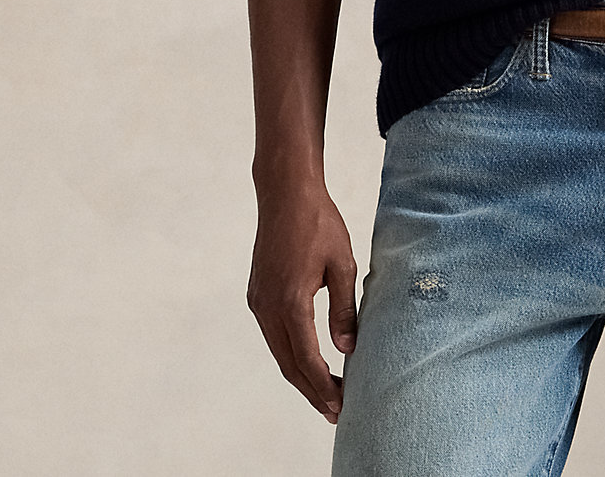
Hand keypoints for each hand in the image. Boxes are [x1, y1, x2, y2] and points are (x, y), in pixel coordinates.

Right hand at [247, 183, 358, 424]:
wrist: (286, 193)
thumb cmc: (318, 223)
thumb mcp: (342, 263)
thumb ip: (344, 308)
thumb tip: (347, 348)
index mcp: (291, 302)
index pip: (307, 358)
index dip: (323, 386)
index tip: (341, 405)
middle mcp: (268, 307)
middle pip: (288, 364)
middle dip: (312, 390)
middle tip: (335, 411)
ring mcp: (259, 301)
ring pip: (278, 351)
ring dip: (300, 374)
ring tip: (325, 392)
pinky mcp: (257, 294)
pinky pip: (273, 334)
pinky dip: (290, 353)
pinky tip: (307, 358)